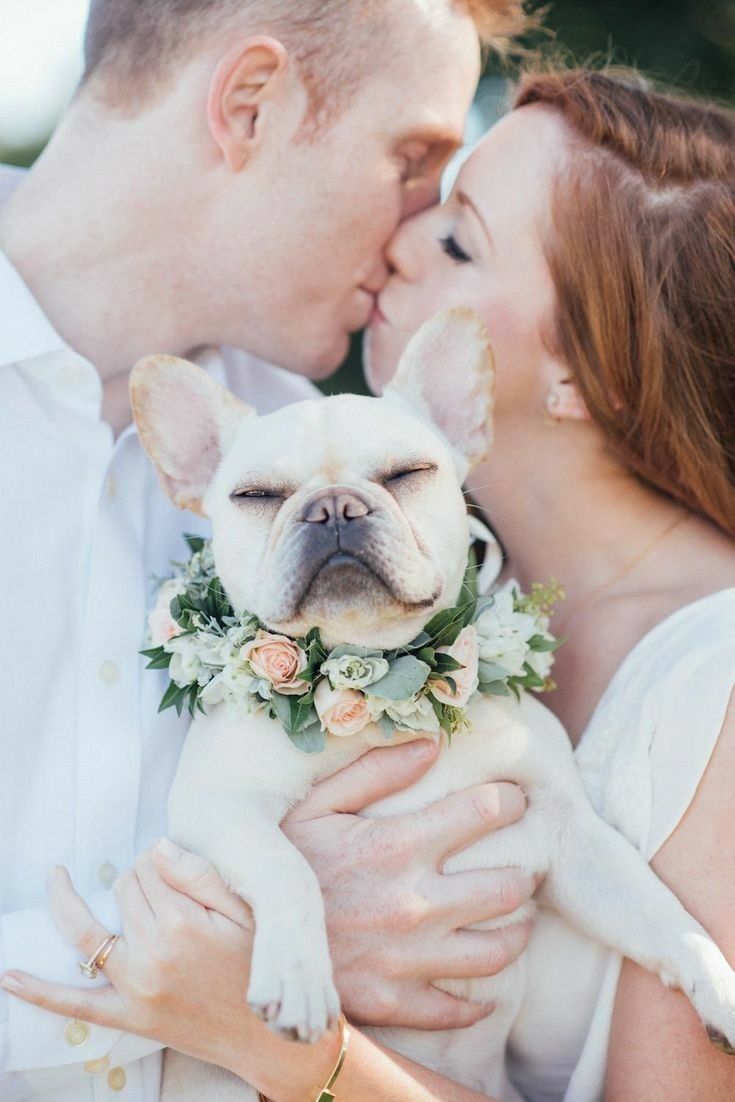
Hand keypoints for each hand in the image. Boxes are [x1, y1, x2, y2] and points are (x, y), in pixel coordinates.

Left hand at [0, 845, 338, 1094]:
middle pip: (122, 890)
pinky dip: (39, 991)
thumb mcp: (247, 913)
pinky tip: (10, 977)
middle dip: (135, 877)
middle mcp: (152, 953)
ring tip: (55, 878)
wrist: (267, 1033)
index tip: (174, 867)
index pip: (150, 868)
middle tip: (159, 885)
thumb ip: (201, 876)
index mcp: (183, 922)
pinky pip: (76, 1004)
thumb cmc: (262, 965)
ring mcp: (136, 986)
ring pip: (88, 931)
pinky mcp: (129, 1015)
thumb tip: (157, 846)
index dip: (159, 860)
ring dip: (66, 902)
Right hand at [284, 740, 535, 1030]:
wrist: (238, 944)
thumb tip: (430, 745)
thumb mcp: (315, 806)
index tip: (515, 801)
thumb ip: (374, 771)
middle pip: (509, 887)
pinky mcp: (396, 1003)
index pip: (487, 811)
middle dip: (526, 872)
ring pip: (498, 950)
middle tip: (523, 866)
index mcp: (397, 845)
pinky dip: (481, 999)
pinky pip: (459, 1007)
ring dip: (517, 932)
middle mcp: (414, 902)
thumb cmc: (277, 866)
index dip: (512, 801)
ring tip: (516, 919)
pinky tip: (484, 985)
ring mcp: (408, 958)